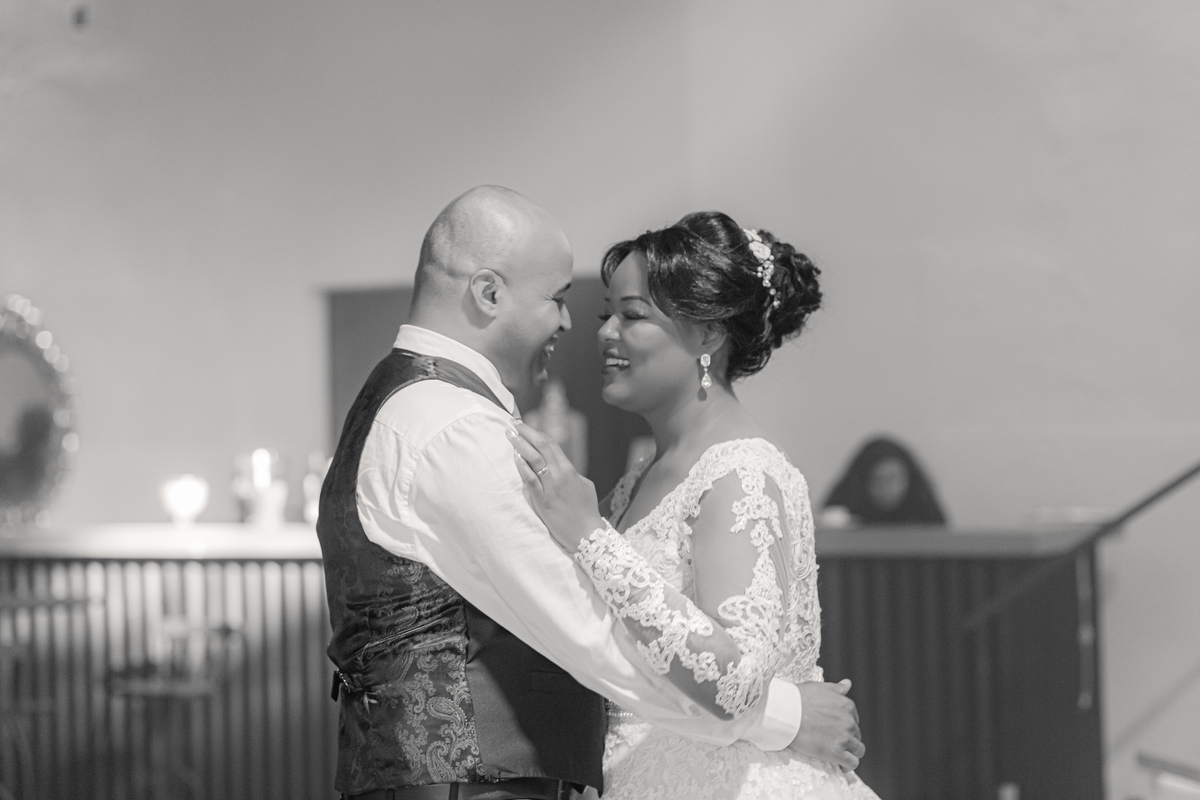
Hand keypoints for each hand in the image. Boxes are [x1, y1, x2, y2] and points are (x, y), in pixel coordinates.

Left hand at [508, 423, 604, 550]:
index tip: (525, 426)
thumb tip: (560, 465)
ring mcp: (552, 488)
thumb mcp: (584, 486)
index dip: (536, 433)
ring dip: (520, 445)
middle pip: (542, 447)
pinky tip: (515, 458)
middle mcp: (561, 475)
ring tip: (509, 435)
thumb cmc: (587, 511)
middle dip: (526, 433)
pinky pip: (531, 481)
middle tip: (512, 424)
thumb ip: (571, 473)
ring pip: (535, 460)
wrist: (587, 534)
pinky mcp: (543, 502)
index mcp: (570, 470)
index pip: (552, 445)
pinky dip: (523, 468)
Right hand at [786, 679, 864, 770]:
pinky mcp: (836, 752)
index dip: (845, 727)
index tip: (834, 730)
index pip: (854, 720)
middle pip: (856, 735)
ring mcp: (844, 737)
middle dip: (847, 739)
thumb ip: (836, 688)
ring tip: (839, 755)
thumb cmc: (798, 698)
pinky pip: (852, 763)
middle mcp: (849, 721)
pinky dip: (848, 766)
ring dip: (850, 752)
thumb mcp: (819, 688)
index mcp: (847, 706)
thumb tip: (848, 683)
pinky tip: (841, 765)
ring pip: (858, 750)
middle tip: (832, 742)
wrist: (784, 712)